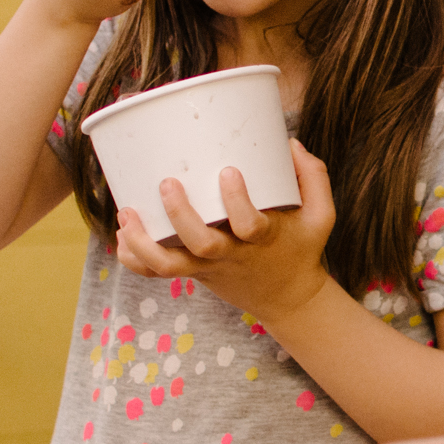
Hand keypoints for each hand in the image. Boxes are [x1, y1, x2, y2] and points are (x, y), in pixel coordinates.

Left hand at [113, 141, 336, 323]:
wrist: (289, 300)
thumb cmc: (302, 249)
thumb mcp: (321, 216)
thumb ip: (314, 177)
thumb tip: (290, 143)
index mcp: (264, 240)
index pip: (250, 225)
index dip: (237, 201)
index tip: (228, 172)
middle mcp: (233, 255)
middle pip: (201, 244)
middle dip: (180, 215)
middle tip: (167, 183)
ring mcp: (209, 267)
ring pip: (169, 265)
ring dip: (143, 242)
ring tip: (126, 214)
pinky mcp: (195, 274)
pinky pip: (157, 274)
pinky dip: (135, 259)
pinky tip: (121, 238)